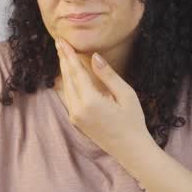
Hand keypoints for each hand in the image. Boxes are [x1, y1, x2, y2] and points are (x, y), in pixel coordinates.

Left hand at [55, 38, 151, 158]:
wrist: (131, 150)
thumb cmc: (133, 121)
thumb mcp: (126, 94)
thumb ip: (108, 75)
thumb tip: (94, 56)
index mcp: (90, 102)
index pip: (76, 72)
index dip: (69, 55)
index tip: (62, 40)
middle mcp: (77, 109)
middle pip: (67, 78)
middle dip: (63, 59)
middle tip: (58, 41)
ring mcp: (75, 117)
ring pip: (66, 88)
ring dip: (64, 70)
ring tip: (62, 54)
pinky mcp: (76, 121)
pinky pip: (68, 97)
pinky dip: (67, 82)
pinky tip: (67, 74)